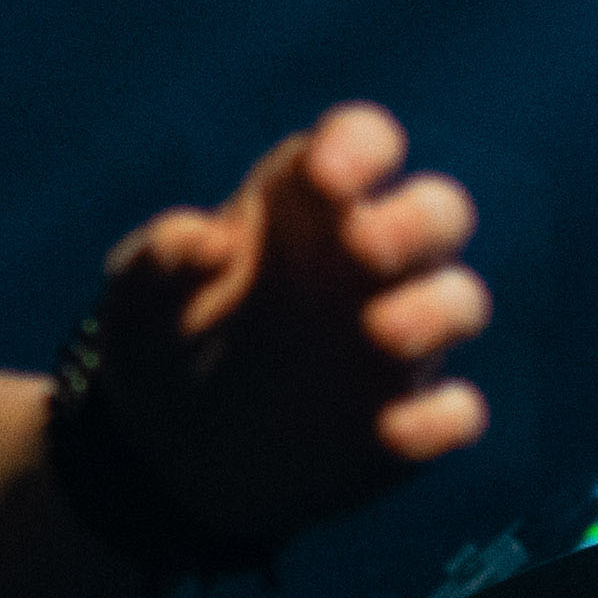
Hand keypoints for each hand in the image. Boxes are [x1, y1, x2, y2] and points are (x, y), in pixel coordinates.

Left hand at [90, 104, 489, 547]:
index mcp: (307, 206)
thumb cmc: (160, 343)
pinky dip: (437, 419)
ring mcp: (399, 335)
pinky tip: (391, 432)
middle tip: (364, 247)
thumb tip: (205, 241)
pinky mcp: (408, 412)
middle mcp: (369, 259)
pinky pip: (453, 410)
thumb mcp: (137, 300)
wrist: (163, 454)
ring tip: (380, 334)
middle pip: (439, 210)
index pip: (364, 143)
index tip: (328, 175)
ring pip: (460, 301)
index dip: (361, 147)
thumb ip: (159, 260)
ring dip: (435, 311)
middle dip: (415, 221)